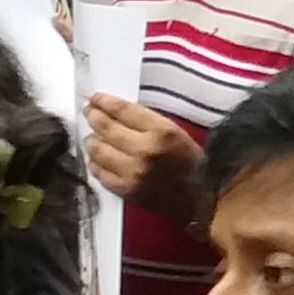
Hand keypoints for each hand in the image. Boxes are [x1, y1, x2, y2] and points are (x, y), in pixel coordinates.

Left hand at [82, 94, 206, 225]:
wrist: (203, 197)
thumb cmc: (194, 163)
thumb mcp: (177, 133)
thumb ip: (148, 122)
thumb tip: (116, 112)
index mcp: (163, 132)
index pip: (123, 110)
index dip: (105, 101)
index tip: (96, 98)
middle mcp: (145, 151)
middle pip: (106, 127)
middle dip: (94, 116)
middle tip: (90, 112)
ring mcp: (132, 172)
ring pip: (98, 149)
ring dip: (92, 140)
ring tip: (94, 136)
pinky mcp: (125, 189)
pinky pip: (99, 172)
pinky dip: (95, 162)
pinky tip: (99, 157)